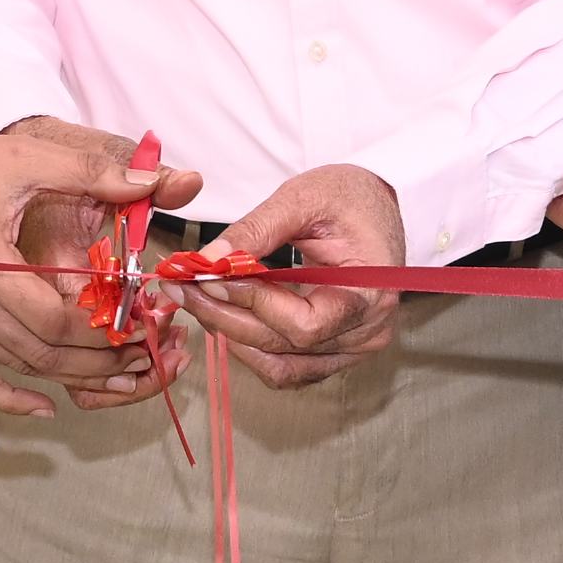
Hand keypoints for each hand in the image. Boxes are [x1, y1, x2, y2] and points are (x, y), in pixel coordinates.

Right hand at [0, 118, 193, 418]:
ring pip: (19, 367)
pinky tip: (46, 405)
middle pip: (42, 355)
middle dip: (100, 360)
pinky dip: (10, 398)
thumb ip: (90, 172)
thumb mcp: (24, 157)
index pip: (54, 321)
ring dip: (70, 374)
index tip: (140, 321)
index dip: (102, 330)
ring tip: (118, 369)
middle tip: (142, 351)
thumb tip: (150, 181)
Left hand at [176, 166, 402, 390]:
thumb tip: (208, 261)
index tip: (205, 277)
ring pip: (281, 365)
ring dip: (234, 338)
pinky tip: (226, 315)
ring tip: (198, 302)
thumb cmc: (351, 196)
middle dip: (226, 318)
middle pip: (284, 347)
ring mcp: (354, 347)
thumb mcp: (303, 198)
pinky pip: (288, 366)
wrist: (380, 204)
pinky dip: (253, 347)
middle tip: (182, 290)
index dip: (249, 304)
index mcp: (370, 294)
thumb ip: (255, 231)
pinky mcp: (337, 350)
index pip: (302, 323)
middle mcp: (367, 332)